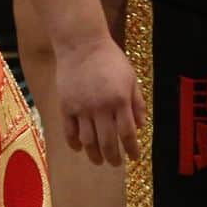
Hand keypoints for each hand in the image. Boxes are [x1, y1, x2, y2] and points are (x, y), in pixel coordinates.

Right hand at [55, 33, 144, 165]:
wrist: (80, 43)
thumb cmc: (109, 58)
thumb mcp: (131, 77)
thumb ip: (137, 103)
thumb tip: (141, 127)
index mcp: (120, 100)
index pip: (128, 134)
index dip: (132, 150)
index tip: (135, 158)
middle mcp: (100, 107)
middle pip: (108, 142)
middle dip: (114, 157)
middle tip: (116, 163)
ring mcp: (81, 107)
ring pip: (88, 141)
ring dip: (94, 155)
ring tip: (98, 160)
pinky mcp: (66, 105)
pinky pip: (69, 131)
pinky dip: (74, 143)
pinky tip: (79, 148)